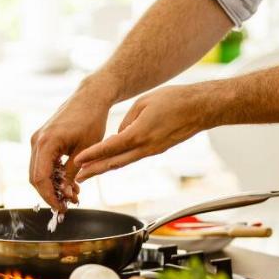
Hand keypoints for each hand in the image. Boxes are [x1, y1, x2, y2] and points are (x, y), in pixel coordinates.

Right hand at [29, 82, 113, 209]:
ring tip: (73, 195)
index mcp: (46, 143)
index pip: (40, 179)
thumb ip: (73, 173)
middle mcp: (37, 141)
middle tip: (68, 205)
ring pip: (38, 171)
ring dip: (53, 186)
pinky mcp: (43, 139)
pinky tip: (69, 183)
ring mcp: (38, 139)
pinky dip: (53, 175)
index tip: (62, 209)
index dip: (50, 197)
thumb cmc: (91, 120)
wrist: (90, 97)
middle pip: (35, 178)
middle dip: (50, 194)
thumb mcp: (85, 151)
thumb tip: (66, 194)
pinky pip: (43, 163)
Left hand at [74, 83, 216, 181]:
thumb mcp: (143, 103)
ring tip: (89, 174)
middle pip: (114, 163)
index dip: (92, 155)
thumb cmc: (174, 100)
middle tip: (78, 178)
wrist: (200, 108)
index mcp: (140, 134)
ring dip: (105, 169)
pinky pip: (134, 157)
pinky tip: (110, 162)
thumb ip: (127, 120)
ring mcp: (152, 151)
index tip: (77, 161)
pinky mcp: (157, 150)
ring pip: (124, 163)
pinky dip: (120, 161)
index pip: (110, 147)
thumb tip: (118, 135)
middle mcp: (145, 147)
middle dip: (94, 171)